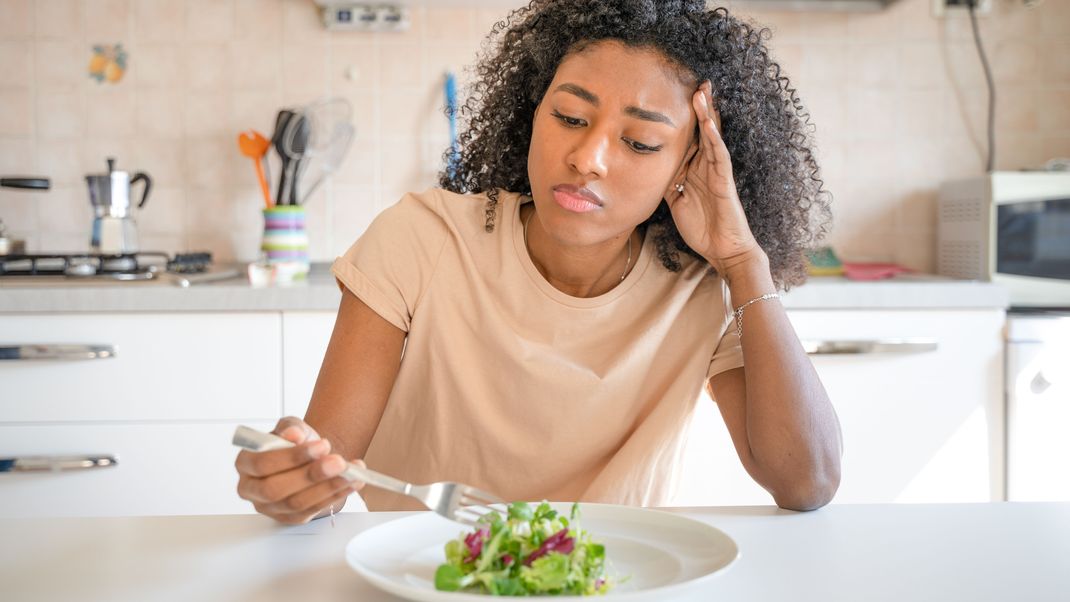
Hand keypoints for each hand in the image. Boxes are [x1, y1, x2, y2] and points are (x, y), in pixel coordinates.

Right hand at [235, 416, 364, 523]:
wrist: (310, 456)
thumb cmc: (295, 442)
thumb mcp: (293, 428)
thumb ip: (291, 428)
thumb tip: (293, 434)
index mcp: (245, 463)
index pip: (262, 464)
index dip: (292, 457)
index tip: (322, 445)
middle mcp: (251, 489)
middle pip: (275, 489)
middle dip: (310, 476)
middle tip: (338, 462)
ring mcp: (270, 507)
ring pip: (296, 503)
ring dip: (327, 487)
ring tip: (350, 472)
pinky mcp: (289, 518)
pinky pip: (312, 510)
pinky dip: (335, 496)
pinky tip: (351, 482)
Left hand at [664, 81, 765, 276]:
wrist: (723, 250)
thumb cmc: (702, 227)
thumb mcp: (676, 201)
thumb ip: (667, 182)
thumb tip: (648, 170)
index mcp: (696, 169)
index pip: (689, 137)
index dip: (684, 117)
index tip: (674, 95)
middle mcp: (708, 166)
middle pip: (704, 130)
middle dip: (700, 106)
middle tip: (696, 80)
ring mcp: (718, 172)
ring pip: (713, 137)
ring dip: (708, 114)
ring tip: (703, 92)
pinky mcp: (725, 182)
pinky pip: (721, 157)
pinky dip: (715, 140)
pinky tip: (710, 124)